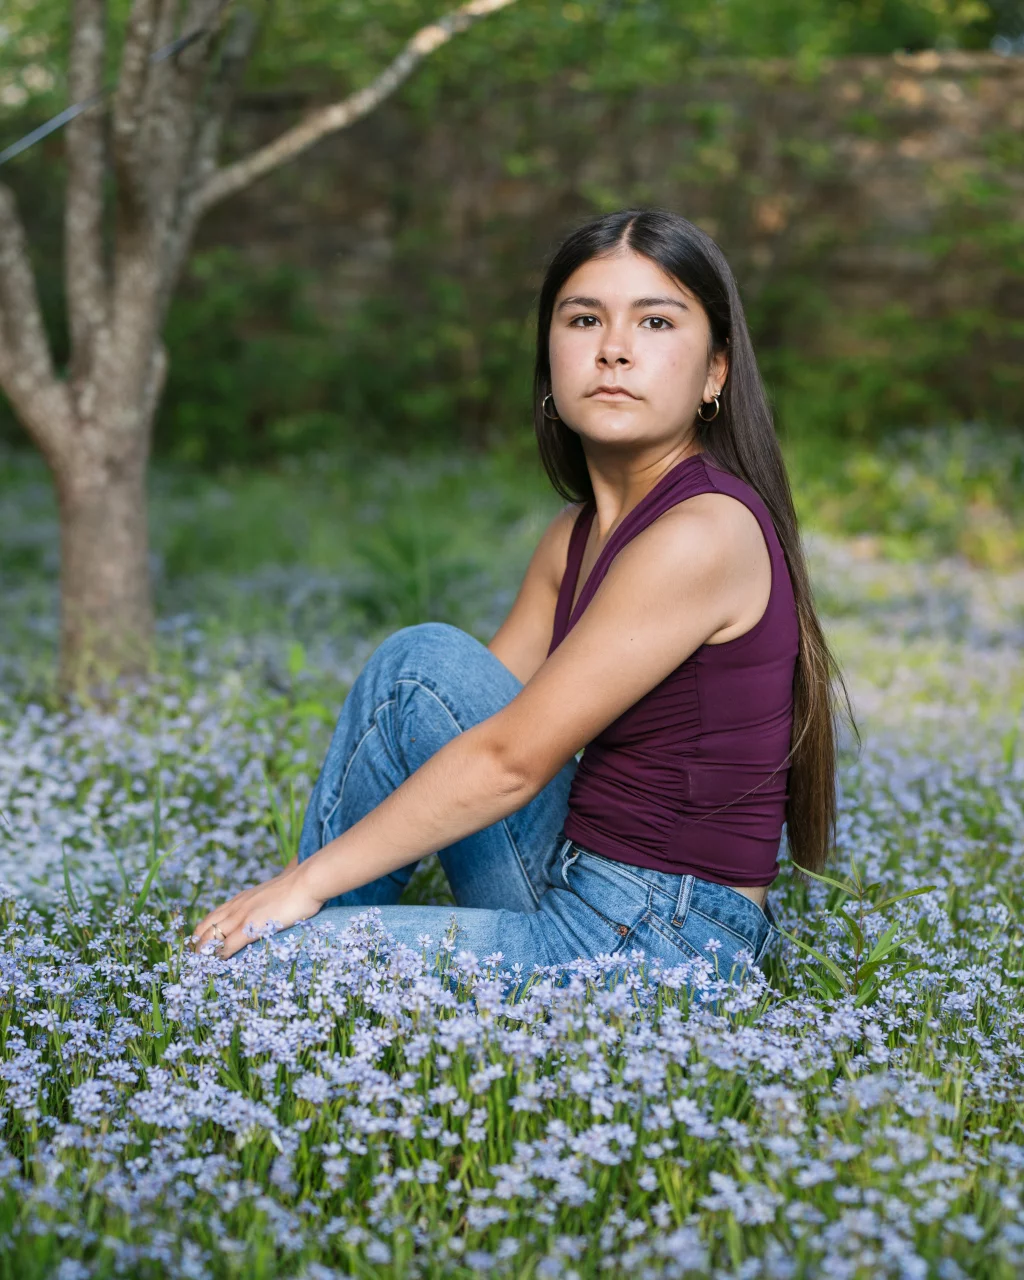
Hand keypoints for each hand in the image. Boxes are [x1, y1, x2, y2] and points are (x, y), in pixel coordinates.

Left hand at [190, 864, 324, 959]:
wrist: (306, 881)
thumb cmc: (297, 888)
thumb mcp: (274, 895)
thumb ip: (266, 903)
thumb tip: (271, 908)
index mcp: (241, 899)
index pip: (212, 917)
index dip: (203, 932)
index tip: (201, 946)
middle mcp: (236, 906)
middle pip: (205, 928)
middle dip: (197, 945)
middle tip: (196, 961)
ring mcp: (242, 916)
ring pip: (211, 937)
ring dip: (204, 953)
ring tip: (201, 966)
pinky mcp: (251, 927)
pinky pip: (228, 945)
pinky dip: (220, 956)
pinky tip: (218, 964)